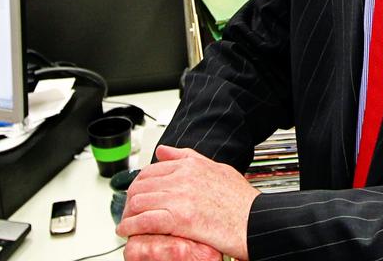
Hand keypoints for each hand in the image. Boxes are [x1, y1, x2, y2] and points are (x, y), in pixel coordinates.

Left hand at [116, 145, 260, 259]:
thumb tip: (163, 151)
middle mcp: (182, 178)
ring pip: (139, 202)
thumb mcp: (218, 170)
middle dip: (130, 200)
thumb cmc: (242, 202)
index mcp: (190, 165)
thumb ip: (187, 158)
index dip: (139, 184)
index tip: (137, 194)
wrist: (256, 222)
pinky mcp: (179, 219)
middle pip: (141, 185)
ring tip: (126, 223)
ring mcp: (180, 198)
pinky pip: (144, 221)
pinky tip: (128, 231)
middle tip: (128, 211)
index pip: (151, 170)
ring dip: (128, 214)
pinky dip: (131, 227)